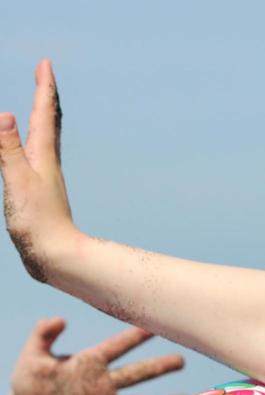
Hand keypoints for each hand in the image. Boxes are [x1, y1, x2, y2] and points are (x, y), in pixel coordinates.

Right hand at [0, 59, 76, 280]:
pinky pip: (37, 157)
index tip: (46, 64)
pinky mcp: (40, 193)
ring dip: (43, 117)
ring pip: (46, 139)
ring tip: (43, 104)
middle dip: (45, 96)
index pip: (44, 114)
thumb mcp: (17, 181)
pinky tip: (32, 152)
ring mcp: (45, 178)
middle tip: (45, 75)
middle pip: (49, 122)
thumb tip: (4, 115)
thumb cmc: (38, 222)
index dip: (44, 87)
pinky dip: (34, 142)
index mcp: (43, 156)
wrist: (56, 257)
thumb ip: (7, 149)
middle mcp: (47, 163)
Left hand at [9, 317, 183, 394]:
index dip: (133, 338)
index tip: (156, 326)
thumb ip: (43, 335)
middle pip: (135, 374)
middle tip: (181, 360)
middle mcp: (102, 385)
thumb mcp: (32, 356)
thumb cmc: (29, 382)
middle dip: (158, 367)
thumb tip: (60, 320)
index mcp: (89, 363)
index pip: (115, 348)